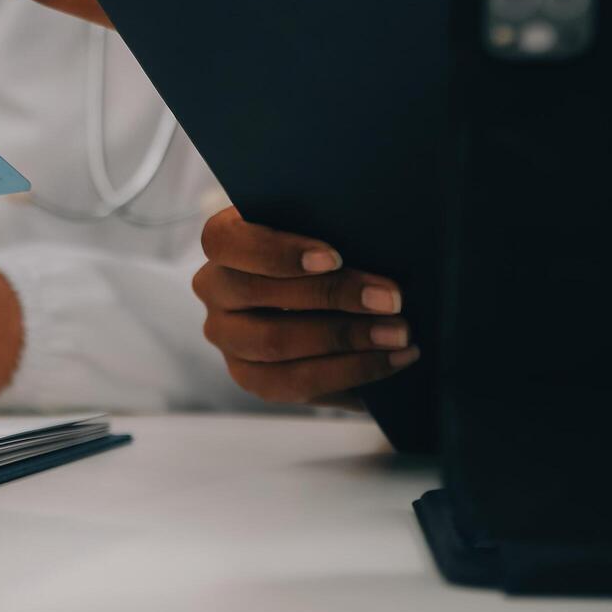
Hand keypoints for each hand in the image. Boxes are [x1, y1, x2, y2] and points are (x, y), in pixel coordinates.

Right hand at [194, 207, 418, 407]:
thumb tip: (379, 243)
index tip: (334, 257)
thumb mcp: (321, 228)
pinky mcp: (250, 376)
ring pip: (273, 345)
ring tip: (397, 336)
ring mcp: (227, 337)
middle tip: (391, 300)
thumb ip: (332, 228)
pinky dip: (349, 373)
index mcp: (222, 242)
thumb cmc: (324, 250)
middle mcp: (214, 289)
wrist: (324, 294)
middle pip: (256, 295)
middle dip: (332, 297)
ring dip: (345, 341)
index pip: (226, 241)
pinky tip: (390, 362)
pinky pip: (293, 384)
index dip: (277, 251)